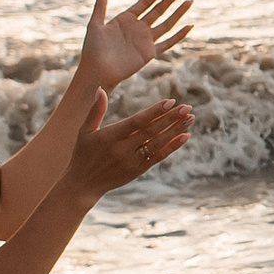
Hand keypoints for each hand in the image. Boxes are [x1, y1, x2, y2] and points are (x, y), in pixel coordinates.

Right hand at [67, 92, 193, 199]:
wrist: (83, 184)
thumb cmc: (83, 153)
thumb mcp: (85, 131)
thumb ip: (95, 110)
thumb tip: (100, 88)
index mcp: (110, 136)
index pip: (137, 121)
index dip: (155, 112)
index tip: (171, 101)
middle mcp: (122, 149)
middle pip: (151, 131)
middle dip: (171, 118)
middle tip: (187, 107)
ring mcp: (131, 161)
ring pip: (157, 143)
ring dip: (175, 130)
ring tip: (190, 118)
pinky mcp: (138, 170)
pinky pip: (158, 157)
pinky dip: (172, 147)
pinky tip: (184, 136)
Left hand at [80, 0, 192, 87]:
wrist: (97, 71)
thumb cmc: (92, 49)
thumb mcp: (95, 24)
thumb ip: (101, 5)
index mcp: (126, 19)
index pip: (146, 2)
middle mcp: (138, 28)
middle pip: (159, 10)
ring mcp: (145, 40)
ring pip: (167, 24)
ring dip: (178, 13)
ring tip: (189, 1)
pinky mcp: (149, 53)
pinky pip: (168, 43)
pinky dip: (179, 36)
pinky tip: (189, 26)